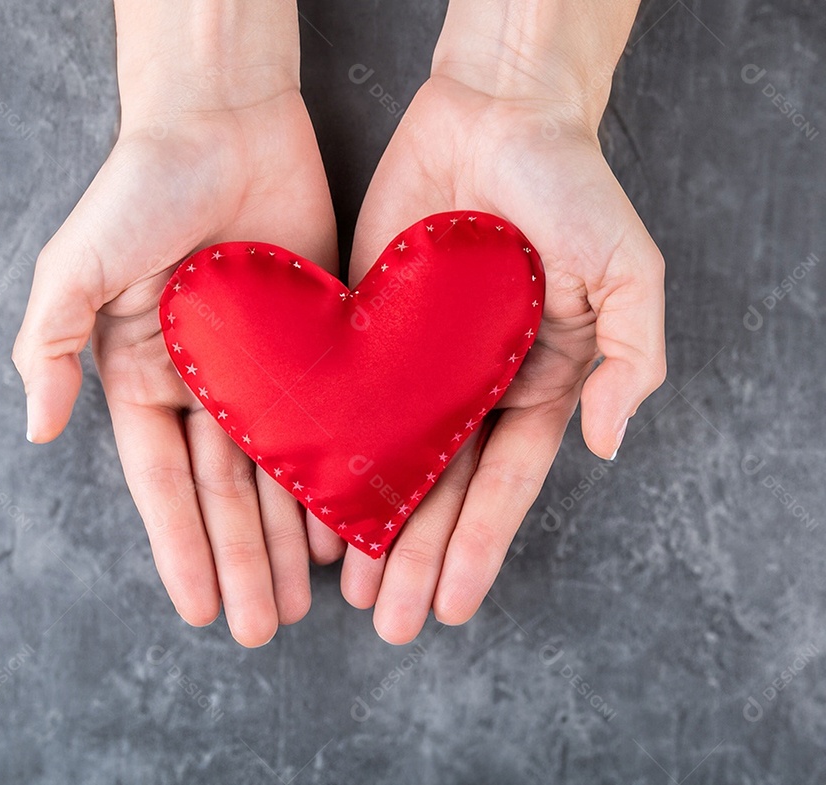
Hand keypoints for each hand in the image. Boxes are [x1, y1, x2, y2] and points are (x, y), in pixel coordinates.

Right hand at [12, 1, 336, 646]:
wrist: (225, 120)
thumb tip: (34, 430)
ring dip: (289, 537)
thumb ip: (48, 344)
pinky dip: (334, 475)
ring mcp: (261, 368)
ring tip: (309, 600)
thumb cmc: (142, 186)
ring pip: (278, 470)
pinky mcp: (315, 343)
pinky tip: (348, 527)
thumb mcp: (74, 264)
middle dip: (243, 562)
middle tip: (266, 627)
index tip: (202, 610)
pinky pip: (327, 423)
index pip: (163, 483)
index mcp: (141, 375)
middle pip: (226, 491)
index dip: (181, 549)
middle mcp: (201, 383)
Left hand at [330, 1, 665, 642]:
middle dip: (417, 557)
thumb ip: (634, 357)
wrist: (495, 111)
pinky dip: (325, 454)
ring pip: (385, 459)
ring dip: (369, 525)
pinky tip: (306, 503)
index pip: (502, 483)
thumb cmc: (570, 185)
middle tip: (389, 620)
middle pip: (439, 488)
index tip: (454, 605)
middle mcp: (471, 384)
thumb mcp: (630, 269)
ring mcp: (414, 361)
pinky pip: (341, 401)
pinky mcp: (362, 327)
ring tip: (347, 589)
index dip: (478, 545)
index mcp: (535, 382)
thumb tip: (611, 443)